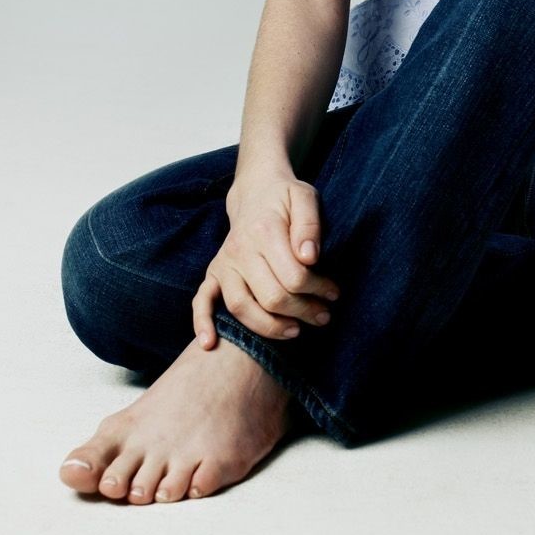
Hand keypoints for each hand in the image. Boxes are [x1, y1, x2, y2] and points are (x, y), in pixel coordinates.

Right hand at [192, 172, 340, 347]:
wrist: (255, 190)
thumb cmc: (284, 198)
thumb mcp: (304, 198)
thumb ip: (309, 225)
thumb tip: (309, 258)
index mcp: (265, 230)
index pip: (294, 275)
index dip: (318, 290)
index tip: (333, 294)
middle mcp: (240, 249)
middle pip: (271, 297)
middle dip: (302, 312)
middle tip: (323, 316)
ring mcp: (224, 263)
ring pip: (241, 307)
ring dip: (269, 327)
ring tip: (296, 331)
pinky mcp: (214, 273)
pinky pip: (201, 301)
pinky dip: (202, 323)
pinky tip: (210, 344)